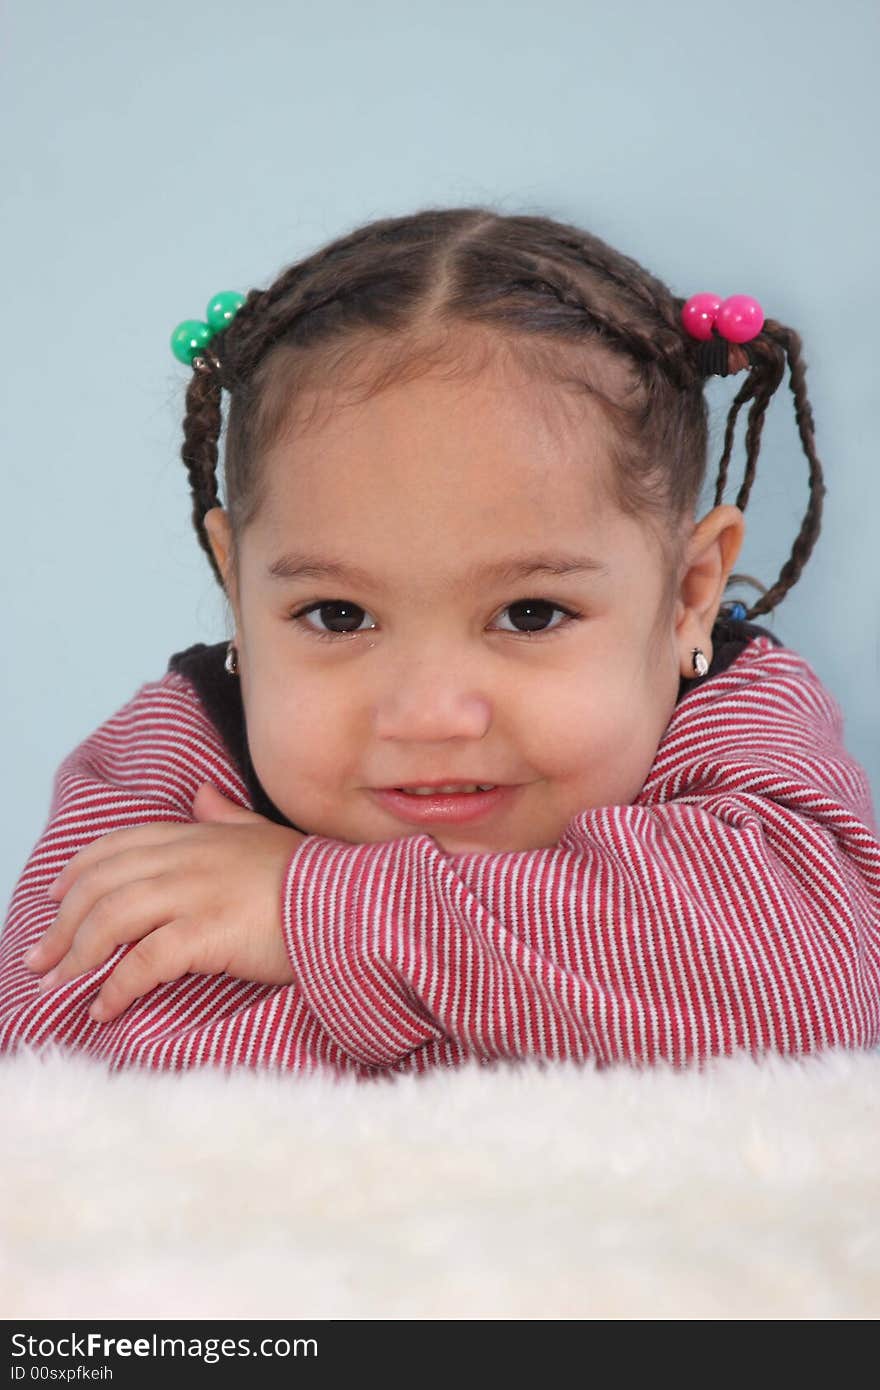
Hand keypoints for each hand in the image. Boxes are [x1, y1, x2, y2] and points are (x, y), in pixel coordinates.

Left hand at [24, 783, 306, 1023]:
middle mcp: (187, 859)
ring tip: (62, 985)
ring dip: (78, 956)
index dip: (78, 872)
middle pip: (102, 885)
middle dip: (63, 923)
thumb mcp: (263, 833)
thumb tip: (199, 795)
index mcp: (197, 835)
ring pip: (111, 920)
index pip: (118, 847)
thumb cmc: (311, 876)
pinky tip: (104, 1007)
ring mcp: (195, 895)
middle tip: (42, 958)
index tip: (54, 897)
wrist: (353, 902)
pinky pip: (143, 963)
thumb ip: (225, 815)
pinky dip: (116, 987)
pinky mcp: (206, 934)